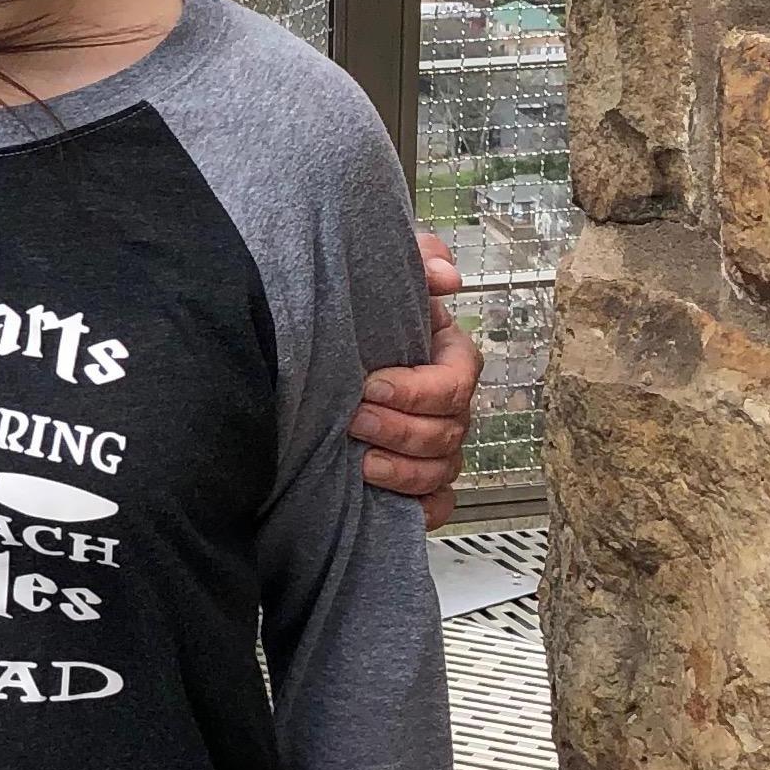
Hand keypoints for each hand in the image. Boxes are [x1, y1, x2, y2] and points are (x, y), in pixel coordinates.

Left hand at [351, 230, 480, 530]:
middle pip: (448, 431)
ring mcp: (437, 448)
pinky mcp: (418, 483)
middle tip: (355, 421)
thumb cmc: (359, 317)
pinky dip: (417, 507)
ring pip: (441, 471)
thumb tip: (446, 277)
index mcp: (447, 358)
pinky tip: (382, 496)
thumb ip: (418, 262)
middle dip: (400, 430)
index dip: (418, 389)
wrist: (313, 356)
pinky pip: (436, 505)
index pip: (456, 382)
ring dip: (402, 471)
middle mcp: (447, 407)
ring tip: (359, 461)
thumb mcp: (385, 278)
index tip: (371, 384)